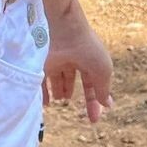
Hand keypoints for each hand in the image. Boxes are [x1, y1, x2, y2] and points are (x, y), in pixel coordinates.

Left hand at [42, 0, 114, 124]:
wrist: (63, 27)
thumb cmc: (87, 47)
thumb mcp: (102, 70)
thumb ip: (104, 89)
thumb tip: (107, 104)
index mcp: (88, 59)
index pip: (91, 83)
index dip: (94, 100)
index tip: (94, 120)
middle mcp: (71, 59)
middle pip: (70, 79)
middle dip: (68, 91)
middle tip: (67, 102)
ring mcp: (55, 60)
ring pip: (54, 79)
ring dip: (56, 91)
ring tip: (57, 100)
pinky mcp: (40, 62)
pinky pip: (39, 81)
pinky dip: (42, 93)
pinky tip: (44, 103)